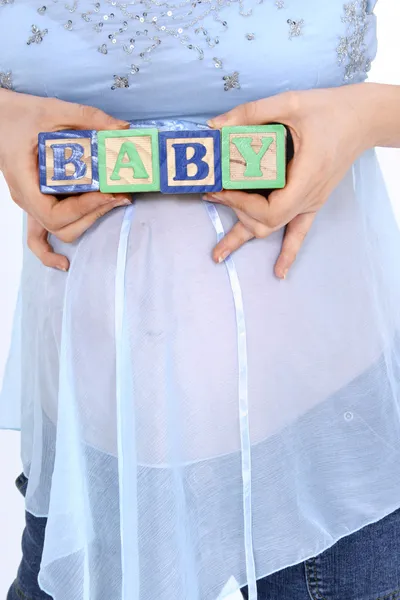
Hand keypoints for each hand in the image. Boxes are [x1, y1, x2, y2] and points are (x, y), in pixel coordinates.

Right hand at [0, 89, 130, 270]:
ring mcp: (31, 204)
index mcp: (25, 181)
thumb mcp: (53, 110)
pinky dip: (48, 253)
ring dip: (88, 221)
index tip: (110, 194)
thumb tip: (122, 129)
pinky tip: (64, 263)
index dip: (85, 208)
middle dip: (96, 213)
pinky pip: (37, 238)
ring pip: (59, 231)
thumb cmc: (18, 114)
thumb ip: (88, 118)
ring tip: (113, 203)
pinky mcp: (37, 202)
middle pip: (63, 225)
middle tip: (122, 195)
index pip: (55, 213)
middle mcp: (27, 199)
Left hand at [204, 83, 374, 278]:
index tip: (221, 189)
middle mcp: (308, 196)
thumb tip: (216, 126)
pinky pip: (299, 234)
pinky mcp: (311, 202)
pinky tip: (279, 273)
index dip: (242, 205)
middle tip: (211, 196)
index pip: (270, 209)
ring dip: (246, 238)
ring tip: (219, 252)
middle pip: (266, 223)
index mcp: (306, 175)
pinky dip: (288, 254)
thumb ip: (252, 113)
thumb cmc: (330, 110)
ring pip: (275, 230)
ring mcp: (310, 202)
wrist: (361, 119)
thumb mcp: (290, 104)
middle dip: (235, 214)